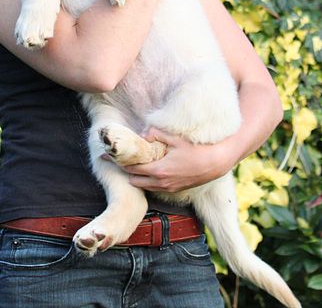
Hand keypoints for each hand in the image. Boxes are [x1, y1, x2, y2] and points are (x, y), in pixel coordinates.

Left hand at [117, 127, 240, 192]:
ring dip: (135, 176)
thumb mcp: (176, 139)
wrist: (217, 163)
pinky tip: (147, 169)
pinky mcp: (175, 189)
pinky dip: (147, 180)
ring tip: (130, 164)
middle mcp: (161, 182)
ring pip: (143, 185)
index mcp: (158, 170)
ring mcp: (168, 188)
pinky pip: (154, 187)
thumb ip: (157, 134)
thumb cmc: (197, 149)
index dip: (116, 162)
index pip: (131, 167)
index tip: (104, 155)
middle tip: (115, 159)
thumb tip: (143, 133)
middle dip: (124, 170)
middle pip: (133, 179)